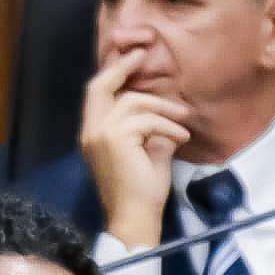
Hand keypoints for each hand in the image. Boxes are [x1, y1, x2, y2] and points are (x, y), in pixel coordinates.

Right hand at [79, 48, 194, 246]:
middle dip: (122, 67)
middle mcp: (91, 131)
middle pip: (100, 86)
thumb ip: (148, 128)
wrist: (134, 218)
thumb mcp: (145, 151)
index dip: (114, 72)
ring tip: (184, 120)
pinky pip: (146, 120)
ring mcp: (100, 134)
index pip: (97, 93)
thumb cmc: (140, 191)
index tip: (134, 58)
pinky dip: (168, 126)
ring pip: (133, 102)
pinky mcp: (115, 139)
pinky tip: (182, 137)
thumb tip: (166, 109)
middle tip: (144, 56)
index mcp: (93, 133)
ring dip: (163, 108)